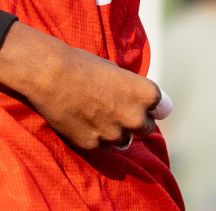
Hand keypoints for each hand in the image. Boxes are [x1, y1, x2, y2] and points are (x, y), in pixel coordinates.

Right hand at [0, 21, 167, 148]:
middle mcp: (136, 117)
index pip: (164, 109)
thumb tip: (138, 101)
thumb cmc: (84, 66)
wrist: (51, 76)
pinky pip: (105, 149)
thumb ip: (133, 90)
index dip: (154, 106)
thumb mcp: (118, 72)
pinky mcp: (95, 146)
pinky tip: (86, 126)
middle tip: (118, 110)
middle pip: (147, 128)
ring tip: (99, 117)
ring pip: (125, 142)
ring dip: (117, 133)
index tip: (144, 103)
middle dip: (135, 121)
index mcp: (147, 94)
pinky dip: (98, 141)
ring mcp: (115, 134)